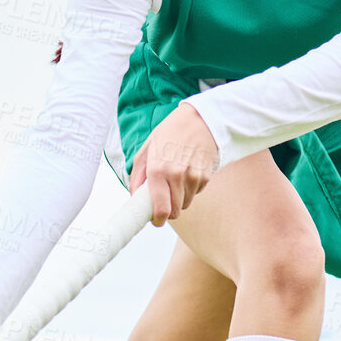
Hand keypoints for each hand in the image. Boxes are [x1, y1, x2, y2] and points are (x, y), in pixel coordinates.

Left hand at [128, 102, 217, 224]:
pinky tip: (188, 171)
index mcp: (158, 170)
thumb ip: (137, 176)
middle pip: (174, 211)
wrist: (200, 119)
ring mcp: (194, 177)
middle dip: (168, 209)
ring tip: (176, 178)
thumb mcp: (147, 150)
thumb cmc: (170, 132)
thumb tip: (135, 197)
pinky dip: (191, 188)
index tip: (156, 220)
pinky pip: (196, 193)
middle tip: (164, 198)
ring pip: (186, 203)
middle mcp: (177, 175)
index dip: (158, 219)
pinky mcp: (206, 176)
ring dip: (180, 197)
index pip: (161, 209)